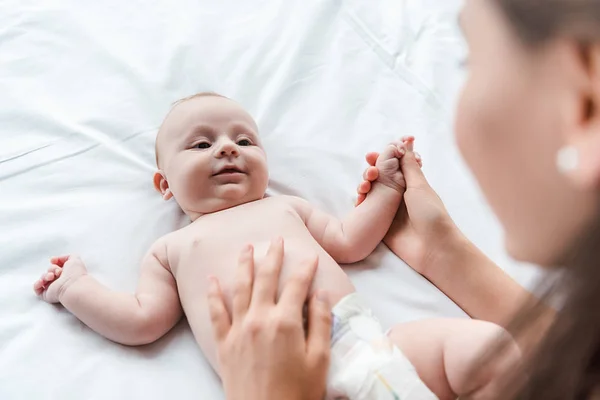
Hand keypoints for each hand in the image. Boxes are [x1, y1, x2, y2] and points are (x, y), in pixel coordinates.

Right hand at [33, 255, 87, 302]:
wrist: (72, 286)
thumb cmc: (75, 273)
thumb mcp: (74, 259)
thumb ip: (65, 256)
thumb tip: (53, 260)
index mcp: (66, 273)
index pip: (56, 266)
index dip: (54, 262)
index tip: (54, 260)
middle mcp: (59, 280)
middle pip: (49, 270)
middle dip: (52, 268)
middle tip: (58, 272)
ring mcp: (52, 288)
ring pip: (43, 278)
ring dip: (45, 275)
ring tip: (52, 276)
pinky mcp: (47, 294)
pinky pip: (37, 289)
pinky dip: (37, 284)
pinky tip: (42, 281)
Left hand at [207, 238, 330, 399]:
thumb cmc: (298, 393)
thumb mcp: (319, 360)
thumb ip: (321, 323)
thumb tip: (321, 293)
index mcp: (286, 322)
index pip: (297, 285)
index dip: (305, 268)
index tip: (310, 255)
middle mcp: (259, 319)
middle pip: (266, 278)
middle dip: (272, 256)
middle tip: (276, 240)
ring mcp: (239, 330)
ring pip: (240, 288)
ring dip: (244, 265)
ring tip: (246, 247)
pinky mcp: (224, 343)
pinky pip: (216, 313)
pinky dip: (214, 294)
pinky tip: (212, 279)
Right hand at [356, 137, 456, 274]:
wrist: (432, 248)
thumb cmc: (431, 214)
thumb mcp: (419, 185)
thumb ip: (408, 164)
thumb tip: (406, 141)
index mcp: (410, 183)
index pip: (393, 165)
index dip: (383, 158)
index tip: (374, 154)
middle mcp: (398, 194)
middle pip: (379, 176)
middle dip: (371, 170)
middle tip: (370, 171)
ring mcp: (388, 208)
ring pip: (370, 191)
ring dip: (364, 185)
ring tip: (364, 187)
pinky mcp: (380, 222)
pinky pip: (366, 208)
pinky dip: (361, 202)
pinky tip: (359, 199)